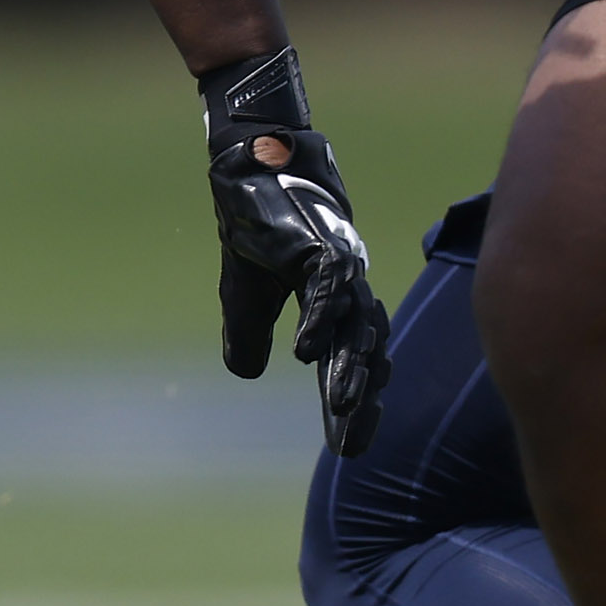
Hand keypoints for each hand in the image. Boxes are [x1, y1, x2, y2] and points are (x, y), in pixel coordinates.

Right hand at [199, 45, 388, 452]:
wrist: (253, 160)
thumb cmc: (257, 220)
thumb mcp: (244, 289)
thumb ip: (251, 332)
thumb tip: (249, 375)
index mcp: (333, 301)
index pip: (348, 359)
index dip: (349, 401)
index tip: (347, 444)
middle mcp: (348, 287)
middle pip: (362, 352)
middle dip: (358, 399)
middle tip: (352, 446)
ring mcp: (339, 264)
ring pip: (353, 325)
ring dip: (350, 367)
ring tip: (344, 408)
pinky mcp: (321, 242)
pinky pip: (325, 288)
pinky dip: (319, 319)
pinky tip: (307, 353)